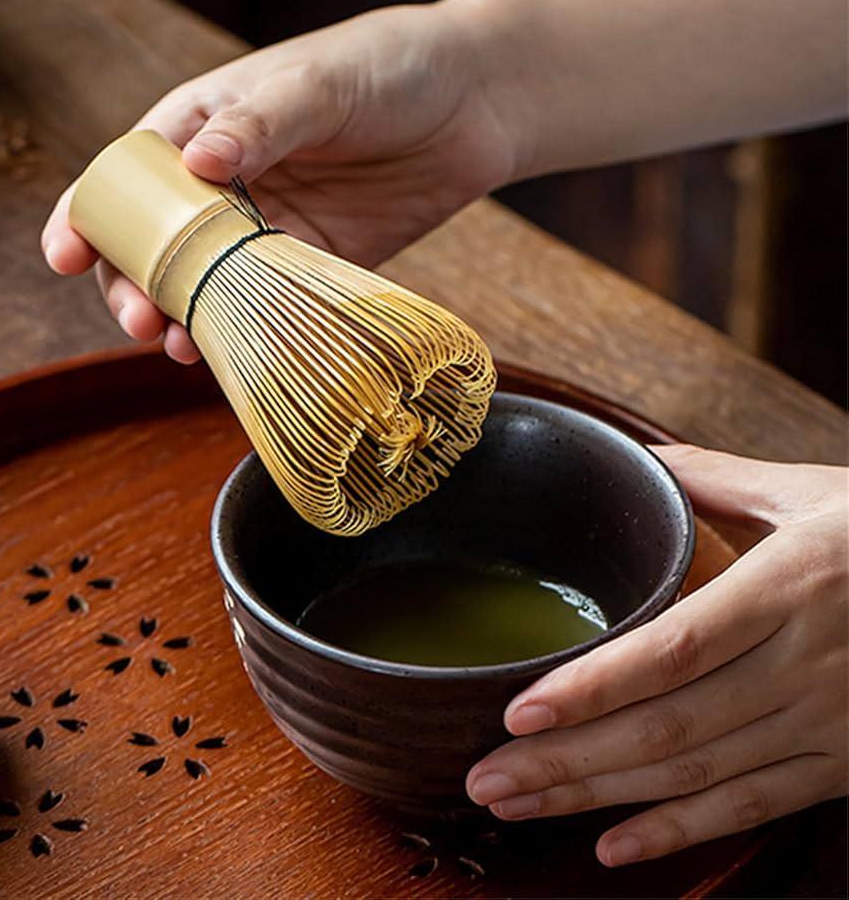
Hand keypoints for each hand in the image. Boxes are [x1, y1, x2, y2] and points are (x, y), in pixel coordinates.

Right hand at [40, 2, 515, 361]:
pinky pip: (269, 301)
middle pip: (160, 241)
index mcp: (208, 124)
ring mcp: (271, 225)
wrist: (474, 104)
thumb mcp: (319, 83)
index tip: (69, 254)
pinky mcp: (315, 260)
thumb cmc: (388, 68)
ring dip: (184, 315)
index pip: (131, 173)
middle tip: (137, 319)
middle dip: (136, 282)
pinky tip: (227, 349)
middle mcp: (230, 181)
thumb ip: (261, 124)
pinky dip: (245, 327)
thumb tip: (194, 162)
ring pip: (208, 281)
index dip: (94, 213)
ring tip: (173, 345)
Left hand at [466, 445, 847, 865]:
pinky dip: (681, 833)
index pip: (674, 650)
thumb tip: (647, 452)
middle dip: (567, 760)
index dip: (594, 687)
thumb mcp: (811, 492)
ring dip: (599, 799)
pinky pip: (753, 806)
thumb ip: (720, 476)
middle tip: (484, 778)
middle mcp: (803, 666)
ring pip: (697, 776)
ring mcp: (825, 725)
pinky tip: (614, 845)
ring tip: (517, 805)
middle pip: (668, 727)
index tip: (517, 710)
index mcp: (787, 588)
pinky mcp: (841, 764)